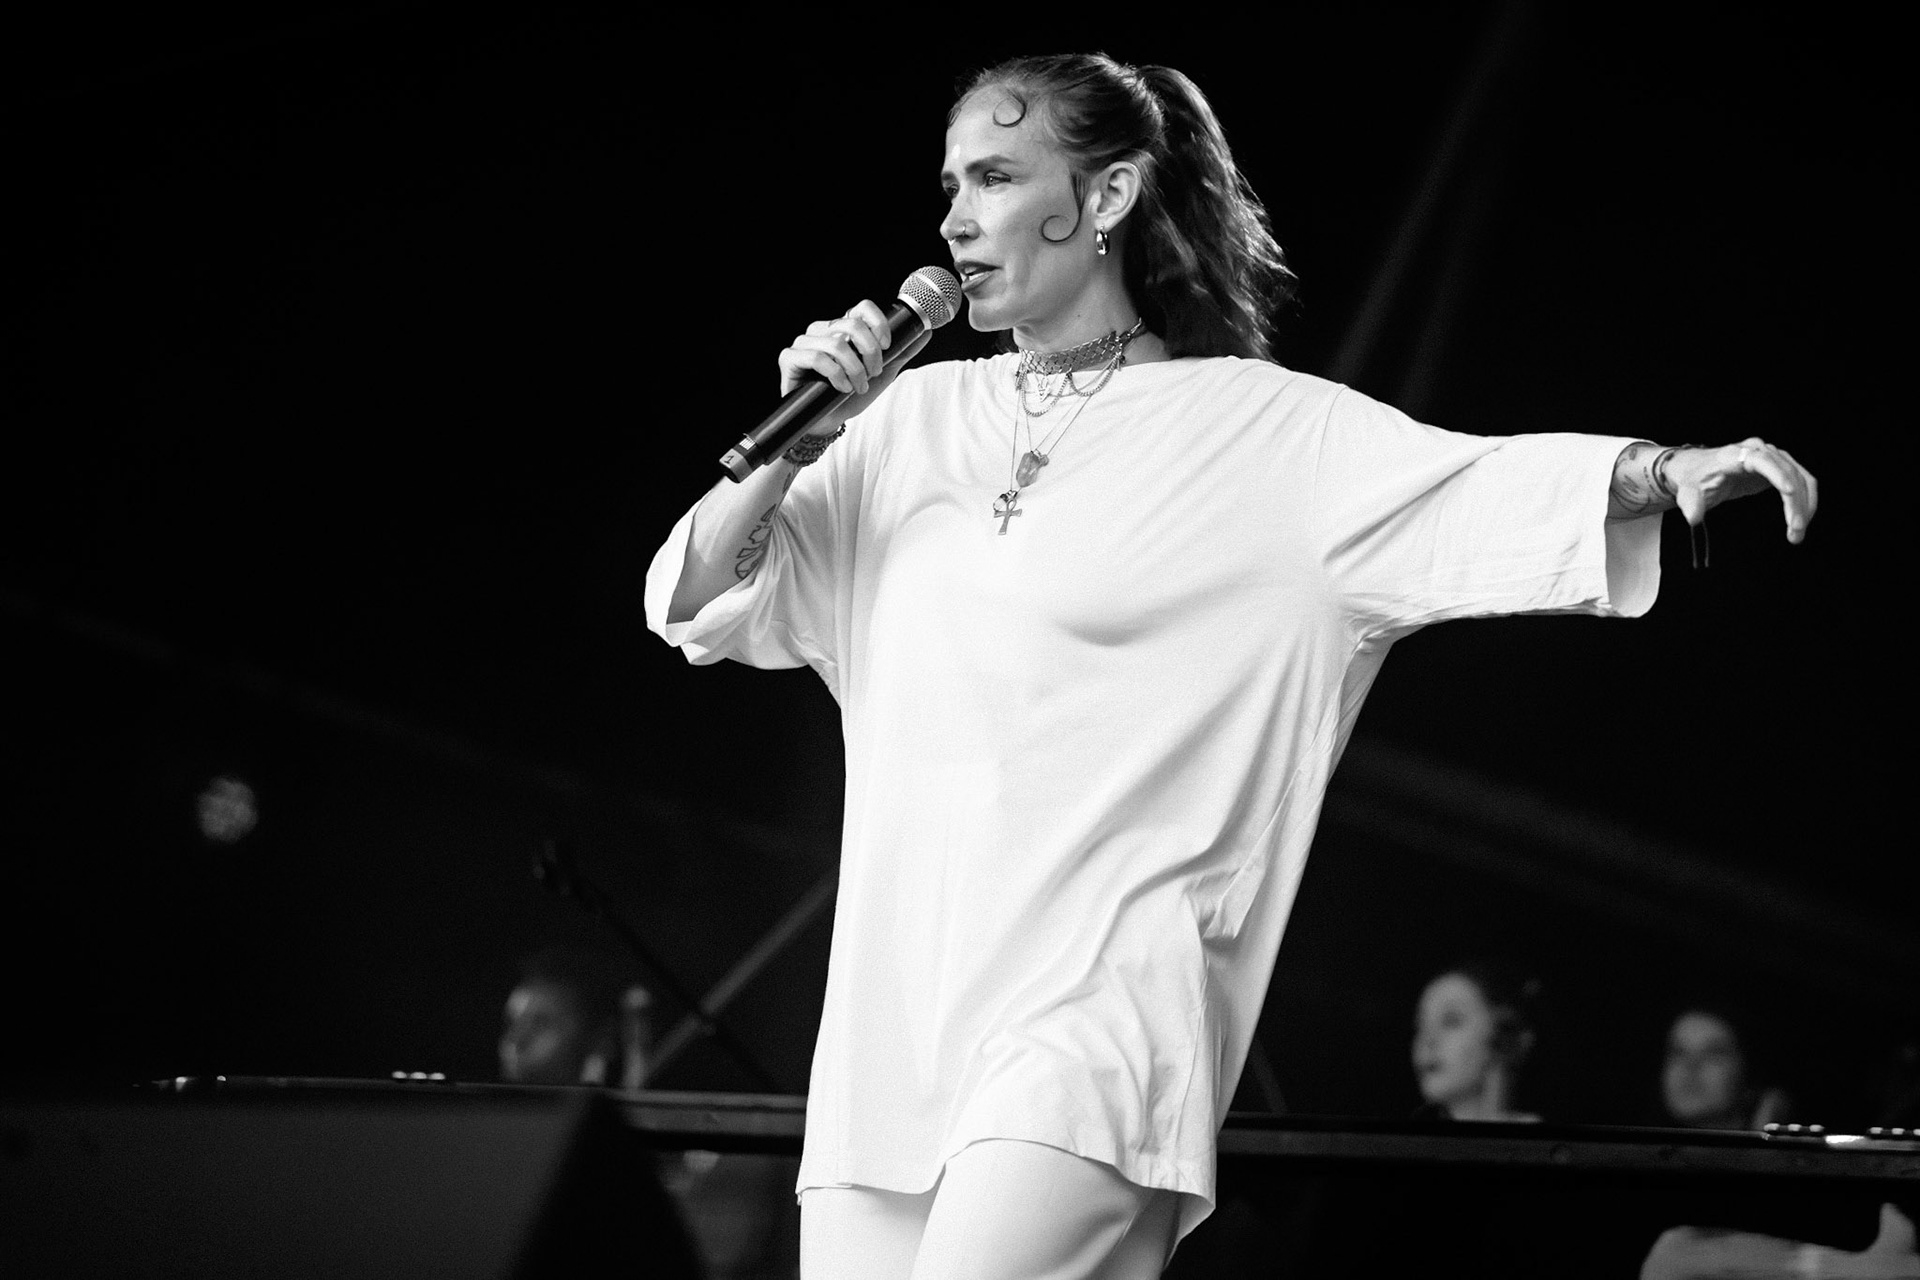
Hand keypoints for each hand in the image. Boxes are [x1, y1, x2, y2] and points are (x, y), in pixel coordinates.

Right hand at [776, 299, 933, 433]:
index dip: (878, 324)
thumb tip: (925, 332)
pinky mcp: (790, 358)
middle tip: (873, 373)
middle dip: (870, 352)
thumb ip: (902, 352)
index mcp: (842, 328)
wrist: (828, 422)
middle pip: (852, 324)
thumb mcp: (882, 372)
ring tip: (858, 386)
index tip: (888, 346)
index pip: (861, 308)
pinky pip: (817, 358)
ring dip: (855, 370)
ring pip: (837, 343)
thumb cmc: (850, 395)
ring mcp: (804, 343)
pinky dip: (836, 375)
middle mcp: (822, 330)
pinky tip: (841, 388)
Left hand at [1667, 437, 1818, 543]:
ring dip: (1804, 505)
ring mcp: (1771, 457)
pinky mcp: (1778, 468)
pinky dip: (1804, 501)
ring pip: (1799, 477)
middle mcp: (1758, 450)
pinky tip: (1801, 520)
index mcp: (1735, 454)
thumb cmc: (1694, 479)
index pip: (1762, 460)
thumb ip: (1691, 504)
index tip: (1789, 492)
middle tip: (1795, 530)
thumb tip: (1693, 518)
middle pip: (1787, 472)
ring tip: (1797, 533)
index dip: (1777, 474)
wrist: (1697, 469)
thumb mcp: (1688, 492)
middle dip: (1795, 502)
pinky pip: (1800, 482)